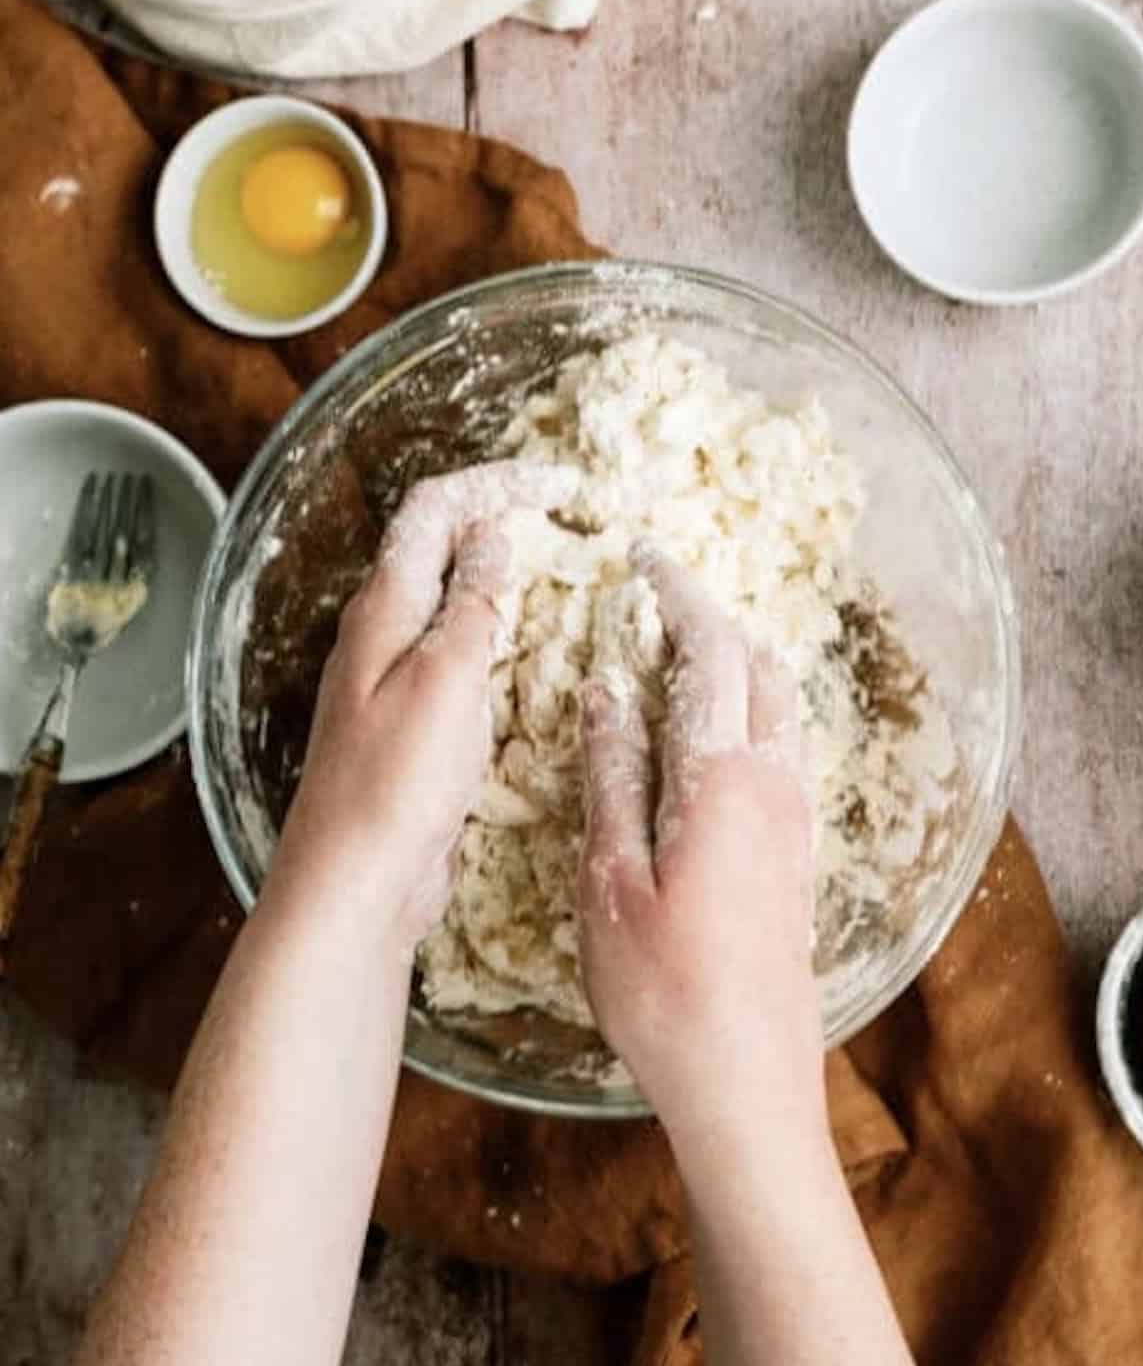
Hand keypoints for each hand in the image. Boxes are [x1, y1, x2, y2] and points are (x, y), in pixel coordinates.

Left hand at [264, 463, 568, 952]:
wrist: (354, 883)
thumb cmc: (395, 783)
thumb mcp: (446, 679)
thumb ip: (471, 604)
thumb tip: (490, 537)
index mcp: (384, 608)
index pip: (435, 511)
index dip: (494, 483)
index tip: (558, 484)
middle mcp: (381, 634)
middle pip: (437, 548)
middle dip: (499, 518)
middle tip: (565, 517)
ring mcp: (391, 680)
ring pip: (447, 603)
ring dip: (499, 579)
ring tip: (557, 574)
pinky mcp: (408, 727)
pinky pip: (454, 659)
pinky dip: (494, 639)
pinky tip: (525, 659)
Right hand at [578, 549, 823, 1151]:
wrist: (749, 1088)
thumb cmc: (665, 994)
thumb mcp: (611, 880)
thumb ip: (612, 776)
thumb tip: (606, 689)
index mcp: (725, 779)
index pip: (712, 652)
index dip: (681, 595)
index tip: (647, 558)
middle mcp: (777, 788)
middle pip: (761, 669)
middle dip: (714, 622)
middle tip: (659, 605)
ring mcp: (797, 825)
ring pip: (780, 712)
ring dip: (737, 669)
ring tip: (678, 662)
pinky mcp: (801, 861)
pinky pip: (783, 756)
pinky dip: (749, 719)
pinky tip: (709, 747)